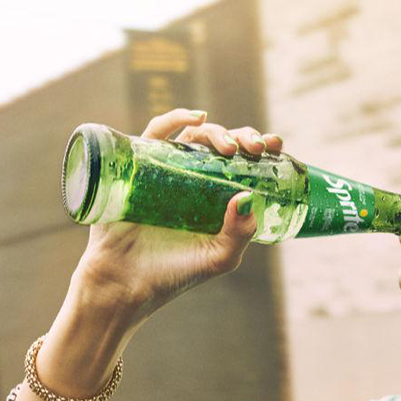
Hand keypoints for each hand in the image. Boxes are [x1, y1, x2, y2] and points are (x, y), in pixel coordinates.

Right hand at [73, 108, 285, 317]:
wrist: (125, 284)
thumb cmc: (173, 274)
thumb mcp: (218, 258)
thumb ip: (240, 233)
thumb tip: (249, 197)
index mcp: (215, 198)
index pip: (242, 164)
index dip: (260, 149)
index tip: (276, 145)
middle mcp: (192, 180)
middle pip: (221, 145)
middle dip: (243, 138)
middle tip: (255, 149)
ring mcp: (165, 171)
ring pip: (193, 136)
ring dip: (216, 131)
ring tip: (229, 146)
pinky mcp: (138, 167)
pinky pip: (155, 134)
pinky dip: (174, 118)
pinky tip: (196, 116)